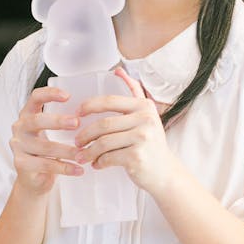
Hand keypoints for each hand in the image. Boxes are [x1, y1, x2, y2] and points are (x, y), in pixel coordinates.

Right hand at [10, 86, 83, 195]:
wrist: (34, 178)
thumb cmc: (47, 151)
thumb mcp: (52, 133)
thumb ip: (64, 123)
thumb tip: (92, 114)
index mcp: (28, 114)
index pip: (35, 98)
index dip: (49, 94)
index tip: (68, 96)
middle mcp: (20, 128)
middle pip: (37, 121)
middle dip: (58, 121)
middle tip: (77, 123)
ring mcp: (18, 146)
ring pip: (45, 146)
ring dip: (67, 150)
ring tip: (84, 153)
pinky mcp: (21, 163)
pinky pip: (45, 164)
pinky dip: (65, 167)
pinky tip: (78, 169)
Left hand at [74, 68, 177, 195]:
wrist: (166, 173)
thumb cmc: (152, 144)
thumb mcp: (147, 116)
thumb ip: (134, 93)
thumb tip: (118, 70)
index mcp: (144, 107)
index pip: (110, 101)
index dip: (89, 106)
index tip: (77, 114)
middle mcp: (145, 120)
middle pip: (104, 124)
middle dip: (85, 134)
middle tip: (77, 142)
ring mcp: (142, 138)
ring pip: (103, 142)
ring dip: (88, 151)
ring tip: (82, 156)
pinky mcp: (137, 157)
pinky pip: (108, 157)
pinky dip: (99, 162)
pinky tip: (97, 164)